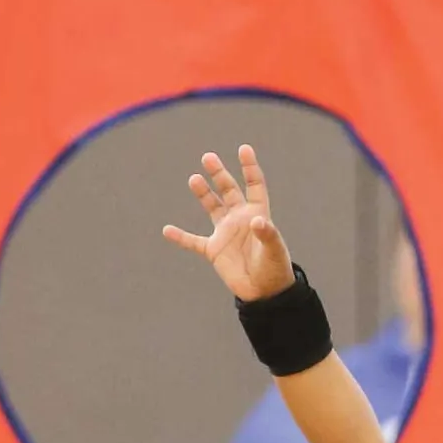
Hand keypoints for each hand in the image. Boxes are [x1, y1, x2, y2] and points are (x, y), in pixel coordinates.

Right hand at [163, 145, 295, 301]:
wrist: (265, 293)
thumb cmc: (275, 270)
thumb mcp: (274, 251)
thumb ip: (267, 234)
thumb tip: (256, 221)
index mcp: (257, 214)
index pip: (254, 186)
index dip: (250, 168)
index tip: (244, 149)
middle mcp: (239, 219)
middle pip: (229, 190)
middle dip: (219, 174)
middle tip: (208, 158)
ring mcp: (225, 233)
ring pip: (211, 207)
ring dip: (203, 193)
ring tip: (194, 179)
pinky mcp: (214, 250)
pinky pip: (194, 242)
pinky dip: (181, 237)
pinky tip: (167, 230)